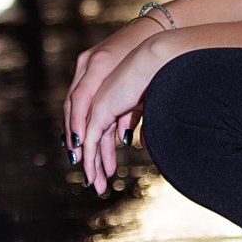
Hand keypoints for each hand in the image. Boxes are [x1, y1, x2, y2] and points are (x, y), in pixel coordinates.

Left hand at [71, 35, 170, 195]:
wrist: (156, 58)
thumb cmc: (156, 73)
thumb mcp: (142, 102)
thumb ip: (132, 120)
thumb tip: (130, 141)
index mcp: (105, 94)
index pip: (95, 127)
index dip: (97, 149)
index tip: (102, 167)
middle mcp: (95, 97)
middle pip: (86, 134)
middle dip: (91, 160)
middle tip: (95, 181)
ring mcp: (95, 102)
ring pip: (85, 139)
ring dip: (90, 163)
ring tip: (95, 183)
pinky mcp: (99, 108)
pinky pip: (90, 138)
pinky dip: (90, 156)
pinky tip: (91, 171)